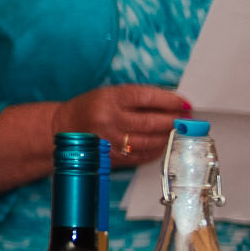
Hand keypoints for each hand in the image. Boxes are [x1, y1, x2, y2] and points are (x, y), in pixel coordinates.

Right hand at [51, 85, 194, 167]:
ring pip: (149, 142)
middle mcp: (110, 120)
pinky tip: (161, 144)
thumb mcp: (111, 93)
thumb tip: (172, 104)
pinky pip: (141, 156)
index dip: (170, 101)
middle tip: (185, 120)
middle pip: (151, 122)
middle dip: (174, 121)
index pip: (147, 98)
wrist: (64, 127)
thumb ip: (139, 98)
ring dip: (167, 137)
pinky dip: (156, 151)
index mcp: (110, 99)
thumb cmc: (91, 107)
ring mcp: (110, 141)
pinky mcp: (111, 157)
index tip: (184, 103)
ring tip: (175, 131)